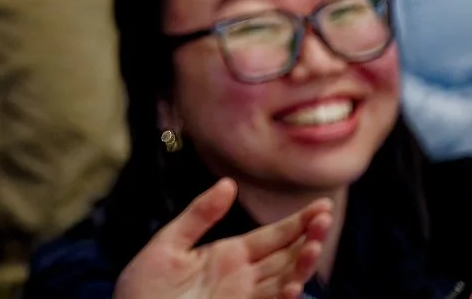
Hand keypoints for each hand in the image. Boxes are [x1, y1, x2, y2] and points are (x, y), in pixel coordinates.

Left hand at [113, 180, 331, 298]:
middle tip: (327, 216)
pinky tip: (293, 284)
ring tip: (315, 244)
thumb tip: (229, 183)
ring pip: (284, 280)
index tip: (323, 205)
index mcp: (229, 255)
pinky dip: (283, 295)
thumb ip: (199, 215)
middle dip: (309, 237)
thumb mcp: (169, 243)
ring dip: (302, 265)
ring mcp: (243, 298)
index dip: (298, 222)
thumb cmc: (144, 286)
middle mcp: (243, 277)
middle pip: (286, 256)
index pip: (272, 236)